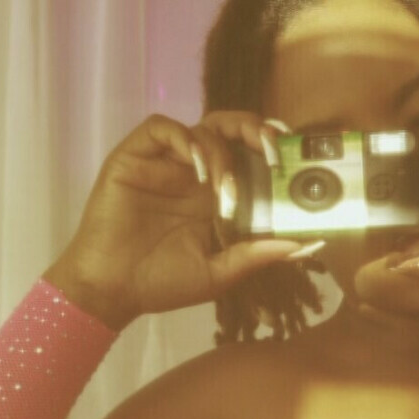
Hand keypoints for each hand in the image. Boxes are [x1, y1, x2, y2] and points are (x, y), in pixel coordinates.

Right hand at [52, 111, 313, 327]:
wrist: (113, 291)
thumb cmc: (162, 283)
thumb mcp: (219, 272)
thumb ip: (258, 255)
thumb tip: (305, 245)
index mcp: (216, 195)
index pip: (251, 158)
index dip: (274, 151)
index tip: (297, 160)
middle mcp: (194, 173)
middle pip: (232, 130)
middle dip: (257, 132)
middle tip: (273, 153)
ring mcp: (165, 163)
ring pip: (203, 127)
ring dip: (221, 154)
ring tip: (222, 188)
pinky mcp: (135, 157)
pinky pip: (162, 127)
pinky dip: (184, 140)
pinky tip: (195, 170)